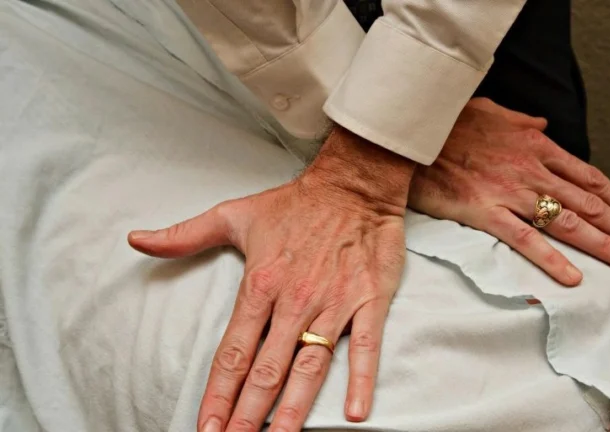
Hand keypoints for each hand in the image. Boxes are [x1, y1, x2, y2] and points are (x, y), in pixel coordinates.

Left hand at [129, 127, 414, 430]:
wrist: (354, 185)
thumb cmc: (295, 204)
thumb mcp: (234, 215)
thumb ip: (184, 234)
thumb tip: (137, 240)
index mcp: (260, 285)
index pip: (233, 353)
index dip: (217, 394)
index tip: (205, 427)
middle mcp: (294, 301)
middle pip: (266, 371)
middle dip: (246, 416)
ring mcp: (333, 303)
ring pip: (309, 367)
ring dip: (293, 410)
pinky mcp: (369, 301)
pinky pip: (366, 347)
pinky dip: (360, 379)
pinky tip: (353, 413)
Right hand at [409, 98, 609, 285]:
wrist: (411, 134)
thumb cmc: (448, 123)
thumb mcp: (490, 111)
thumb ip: (521, 121)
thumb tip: (543, 124)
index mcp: (535, 146)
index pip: (588, 178)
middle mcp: (531, 170)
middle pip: (587, 204)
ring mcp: (510, 192)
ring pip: (567, 223)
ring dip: (603, 244)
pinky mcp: (485, 212)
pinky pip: (524, 240)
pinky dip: (551, 260)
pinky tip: (574, 278)